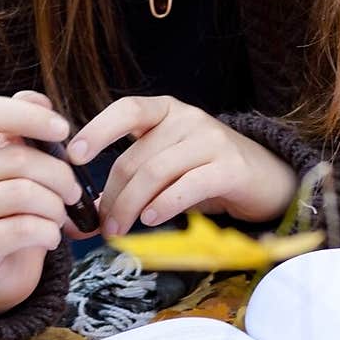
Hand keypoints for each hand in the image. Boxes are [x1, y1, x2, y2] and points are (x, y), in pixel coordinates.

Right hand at [0, 90, 99, 314]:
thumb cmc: (14, 207)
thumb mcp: (20, 164)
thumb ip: (27, 131)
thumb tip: (41, 100)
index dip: (28, 115)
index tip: (63, 129)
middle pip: (17, 158)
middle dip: (60, 174)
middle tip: (73, 191)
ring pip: (23, 194)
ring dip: (56, 206)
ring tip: (59, 215)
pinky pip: (23, 229)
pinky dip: (49, 233)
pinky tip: (49, 237)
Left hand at [66, 95, 297, 238]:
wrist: (266, 179)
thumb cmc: (206, 173)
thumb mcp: (165, 171)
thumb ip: (128, 186)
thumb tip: (83, 221)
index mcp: (165, 110)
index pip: (127, 109)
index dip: (98, 130)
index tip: (73, 155)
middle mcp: (187, 118)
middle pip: (136, 157)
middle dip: (113, 195)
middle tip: (102, 226)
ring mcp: (211, 140)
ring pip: (156, 172)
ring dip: (131, 206)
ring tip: (119, 230)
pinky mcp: (231, 167)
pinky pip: (188, 185)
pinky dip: (165, 204)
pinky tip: (151, 219)